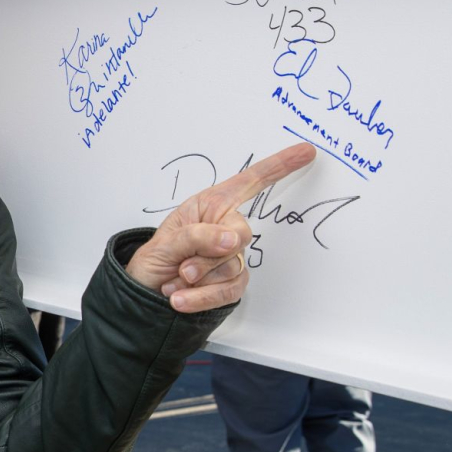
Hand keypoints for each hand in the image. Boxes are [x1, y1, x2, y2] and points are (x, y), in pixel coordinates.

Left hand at [124, 143, 314, 312]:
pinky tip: (179, 300)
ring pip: (233, 267)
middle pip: (240, 234)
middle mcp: (225, 228)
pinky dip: (201, 299)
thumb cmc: (154, 261)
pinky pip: (229, 291)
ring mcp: (232, 257)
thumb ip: (197, 237)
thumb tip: (232, 239)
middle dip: (208, 256)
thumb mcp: (165, 243)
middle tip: (182, 268)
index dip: (278, 166)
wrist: (144, 295)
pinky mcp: (233, 283)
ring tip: (175, 281)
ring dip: (199, 280)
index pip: (249, 182)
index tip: (306, 152)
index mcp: (210, 206)